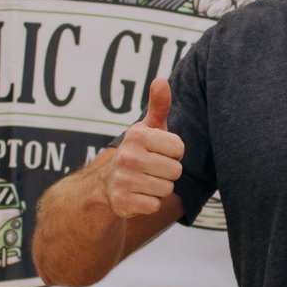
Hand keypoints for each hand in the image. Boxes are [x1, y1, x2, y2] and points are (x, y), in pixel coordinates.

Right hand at [104, 78, 183, 219]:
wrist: (106, 184)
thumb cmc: (138, 152)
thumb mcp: (148, 128)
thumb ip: (158, 105)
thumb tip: (161, 81)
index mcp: (137, 135)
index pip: (179, 149)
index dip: (173, 153)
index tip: (158, 152)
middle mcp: (127, 156)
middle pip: (175, 170)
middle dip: (167, 172)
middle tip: (150, 169)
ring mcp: (123, 180)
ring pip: (166, 189)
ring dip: (159, 188)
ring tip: (144, 181)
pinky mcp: (122, 202)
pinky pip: (154, 205)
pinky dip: (149, 203)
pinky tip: (137, 194)